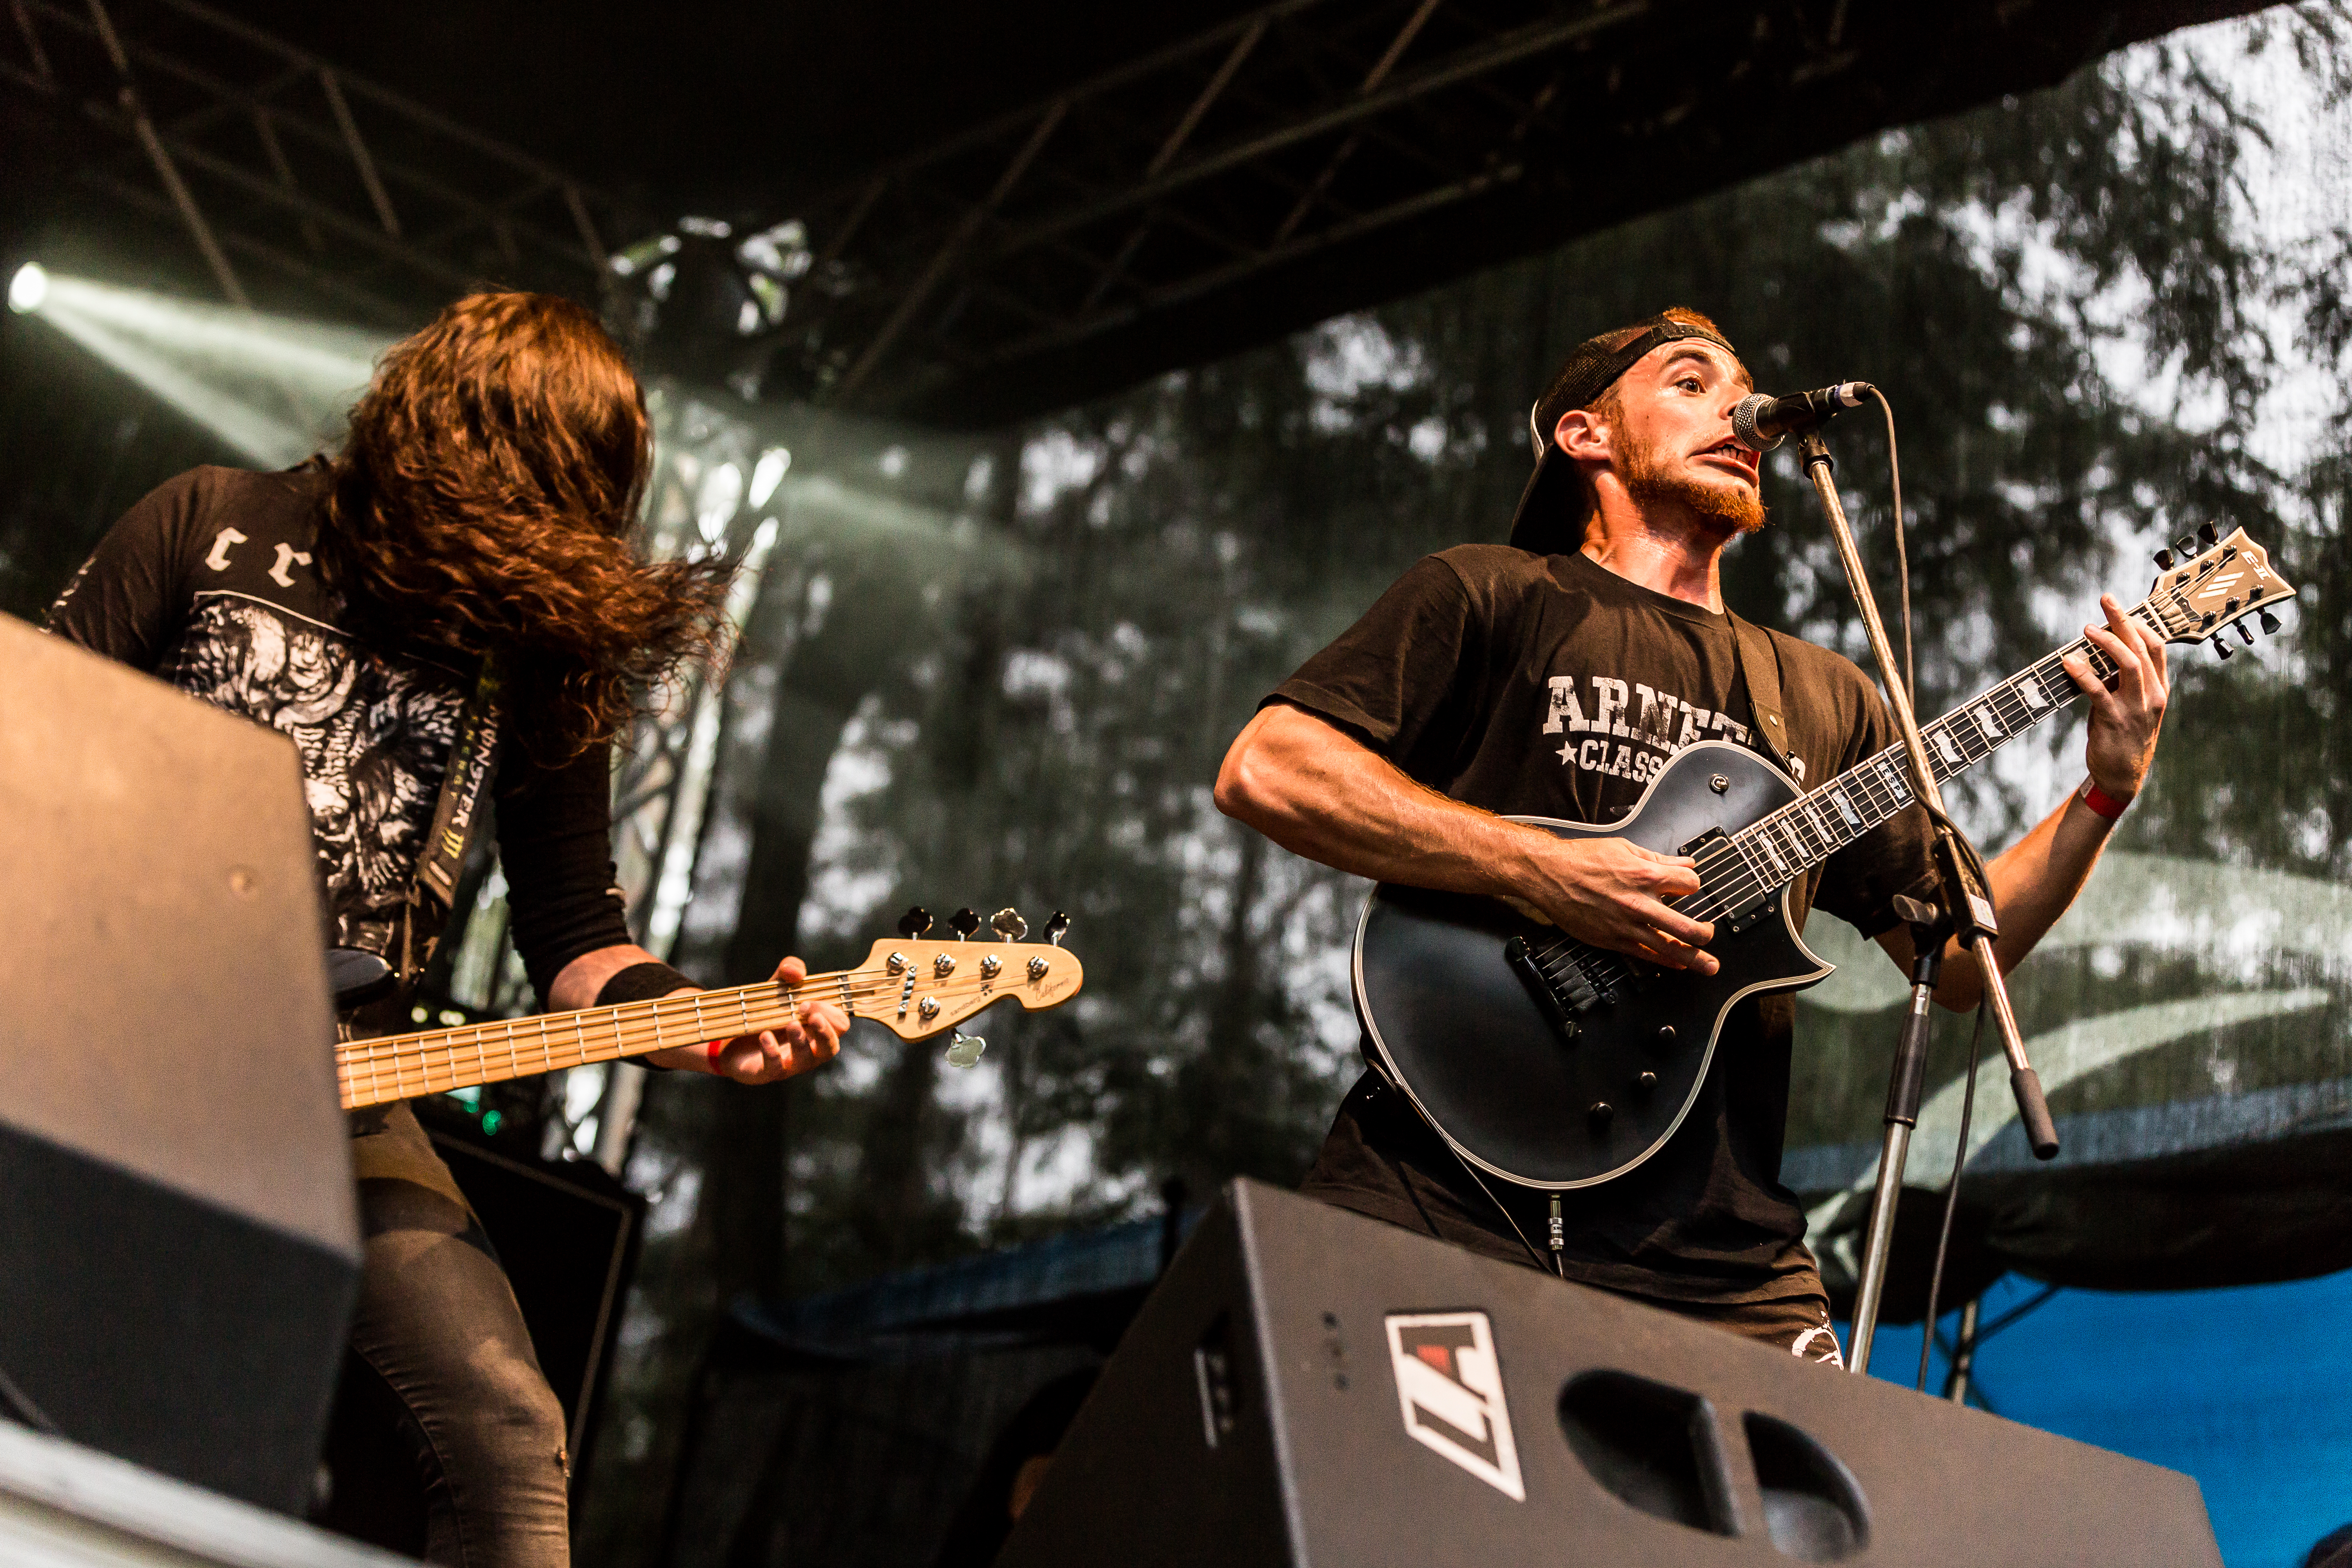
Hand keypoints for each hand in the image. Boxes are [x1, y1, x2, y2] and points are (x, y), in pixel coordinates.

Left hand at [703, 956, 847, 1083]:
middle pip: (831, 1047)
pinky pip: (775, 1067)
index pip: (839, 1025)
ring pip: (807, 1060)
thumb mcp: (776, 987)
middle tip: (807, 1012)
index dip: (830, 1013)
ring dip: (801, 1041)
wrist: (730, 1038)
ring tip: (791, 1023)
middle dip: (824, 1030)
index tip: (807, 1001)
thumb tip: (796, 971)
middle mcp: (809, 1050)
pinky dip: (772, 1051)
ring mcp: (789, 1064)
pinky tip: (765, 1035)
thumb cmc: (764, 1013)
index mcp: (817, 1030)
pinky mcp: (767, 1072)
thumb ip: (789, 970)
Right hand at [1516, 832, 1717, 974]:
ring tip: (1709, 965)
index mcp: (1645, 876)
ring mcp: (1627, 925)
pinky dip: (1665, 961)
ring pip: (1669, 947)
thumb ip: (1658, 859)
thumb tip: (1685, 862)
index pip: (1690, 884)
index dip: (1693, 884)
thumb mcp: (1624, 849)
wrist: (1550, 874)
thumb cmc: (1582, 859)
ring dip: (1694, 958)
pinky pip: (1645, 955)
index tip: (1688, 886)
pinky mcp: (1613, 939)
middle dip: (1705, 933)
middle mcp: (1639, 903)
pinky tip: (1677, 965)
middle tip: (1709, 934)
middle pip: (1687, 926)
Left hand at [2060, 592, 2167, 800]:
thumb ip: (2119, 680)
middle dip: (2124, 621)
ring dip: (2107, 643)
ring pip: (2129, 665)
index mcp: (2158, 689)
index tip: (2121, 607)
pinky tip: (2069, 662)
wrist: (2122, 776)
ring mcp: (2136, 708)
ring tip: (2087, 629)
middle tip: (2106, 600)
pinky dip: (2084, 674)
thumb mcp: (2128, 703)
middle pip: (2142, 649)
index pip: (2156, 647)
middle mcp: (2152, 695)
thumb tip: (2099, 650)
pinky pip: (2100, 692)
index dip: (2139, 623)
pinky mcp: (2115, 721)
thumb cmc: (2121, 735)